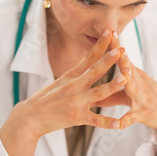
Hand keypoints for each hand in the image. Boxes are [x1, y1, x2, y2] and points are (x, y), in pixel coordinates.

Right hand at [0, 29, 127, 155]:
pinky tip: (118, 123)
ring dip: (112, 85)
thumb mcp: (62, 80)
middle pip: (95, 71)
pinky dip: (106, 122)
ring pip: (98, 93)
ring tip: (125, 79)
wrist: (30, 116)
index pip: (88, 57)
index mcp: (72, 76)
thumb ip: (78, 72)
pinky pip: (94, 120)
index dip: (100, 44)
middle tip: (121, 50)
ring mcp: (76, 102)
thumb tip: (91, 58)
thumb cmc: (47, 97)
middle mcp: (74, 86)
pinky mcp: (76, 118)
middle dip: (108, 60)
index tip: (110, 32)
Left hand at [96, 34, 156, 133]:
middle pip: (128, 68)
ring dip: (127, 81)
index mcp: (133, 76)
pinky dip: (125, 120)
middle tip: (114, 43)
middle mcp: (138, 83)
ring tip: (122, 74)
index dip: (115, 45)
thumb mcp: (130, 94)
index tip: (108, 31)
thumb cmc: (149, 99)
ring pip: (133, 88)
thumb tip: (92, 94)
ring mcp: (141, 98)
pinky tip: (118, 124)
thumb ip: (111, 93)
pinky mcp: (143, 114)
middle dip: (121, 56)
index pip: (122, 57)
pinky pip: (133, 117)